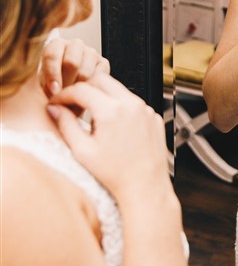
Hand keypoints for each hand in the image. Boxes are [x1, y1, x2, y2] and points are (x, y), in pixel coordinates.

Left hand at [40, 37, 109, 97]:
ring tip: (72, 97)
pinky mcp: (103, 62)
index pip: (52, 55)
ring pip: (85, 72)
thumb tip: (57, 92)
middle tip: (64, 95)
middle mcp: (75, 44)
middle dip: (66, 82)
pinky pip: (98, 78)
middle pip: (71, 62)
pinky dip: (90, 88)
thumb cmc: (55, 82)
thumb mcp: (45, 82)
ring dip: (78, 88)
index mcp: (56, 44)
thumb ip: (48, 84)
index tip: (53, 90)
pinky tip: (83, 93)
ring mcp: (91, 52)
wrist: (68, 85)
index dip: (52, 74)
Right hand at [46, 74, 171, 205]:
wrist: (145, 186)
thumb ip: (66, 125)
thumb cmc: (116, 174)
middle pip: (101, 79)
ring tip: (93, 117)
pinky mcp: (153, 116)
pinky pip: (133, 103)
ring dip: (103, 96)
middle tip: (73, 103)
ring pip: (119, 89)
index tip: (57, 103)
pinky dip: (120, 107)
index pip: (81, 89)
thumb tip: (55, 109)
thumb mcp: (83, 151)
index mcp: (112, 111)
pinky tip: (114, 126)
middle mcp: (131, 105)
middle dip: (84, 88)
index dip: (64, 94)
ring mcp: (145, 109)